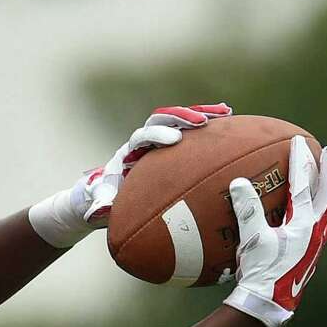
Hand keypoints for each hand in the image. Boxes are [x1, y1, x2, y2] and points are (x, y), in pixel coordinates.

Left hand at [28, 104, 232, 248]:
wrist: (108, 194)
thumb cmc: (105, 198)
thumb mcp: (100, 204)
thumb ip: (100, 205)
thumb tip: (96, 213)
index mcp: (129, 151)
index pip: (143, 135)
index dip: (158, 134)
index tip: (175, 140)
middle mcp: (145, 140)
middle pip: (164, 119)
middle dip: (183, 116)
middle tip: (203, 121)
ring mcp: (160, 140)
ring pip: (181, 120)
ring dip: (202, 114)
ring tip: (225, 113)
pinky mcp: (173, 146)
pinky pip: (193, 133)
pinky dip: (209, 127)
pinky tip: (231, 122)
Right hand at [225, 135, 326, 326]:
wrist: (269, 305)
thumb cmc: (261, 272)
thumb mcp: (252, 239)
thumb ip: (247, 210)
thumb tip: (239, 182)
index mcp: (305, 224)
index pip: (305, 186)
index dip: (301, 162)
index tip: (298, 142)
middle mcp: (316, 232)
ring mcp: (314, 245)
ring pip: (326, 211)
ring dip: (325, 193)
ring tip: (322, 181)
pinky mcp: (308, 257)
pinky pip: (317, 226)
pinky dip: (315, 213)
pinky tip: (304, 215)